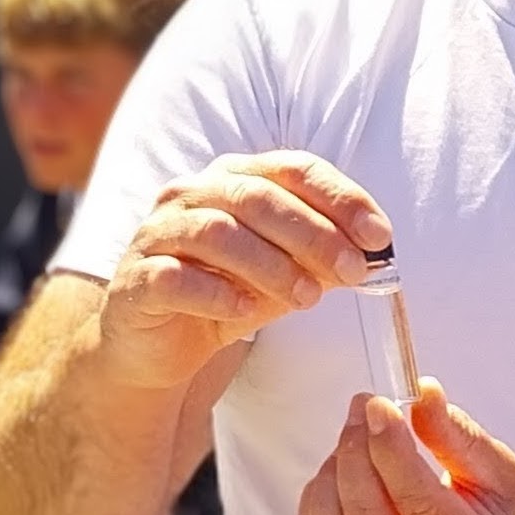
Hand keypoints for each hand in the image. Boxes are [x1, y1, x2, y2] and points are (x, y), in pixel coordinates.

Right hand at [97, 153, 387, 393]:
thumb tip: (375, 255)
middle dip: (313, 233)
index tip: (379, 236)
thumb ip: (324, 259)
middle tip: (352, 271)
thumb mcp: (287, 274)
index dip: (341, 198)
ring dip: (271, 265)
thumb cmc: (228, 295)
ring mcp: (157, 234)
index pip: (293, 168)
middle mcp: (191, 195)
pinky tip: (245, 311)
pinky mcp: (135, 280)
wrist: (159, 345)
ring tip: (307, 298)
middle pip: (256, 196)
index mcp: (233, 179)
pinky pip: (174, 277)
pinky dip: (216, 292)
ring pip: (216, 232)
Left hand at [296, 382, 514, 514]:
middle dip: (356, 455)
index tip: (381, 407)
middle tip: (365, 409)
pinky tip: (342, 473)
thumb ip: (455, 434)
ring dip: (334, 480)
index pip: (419, 505)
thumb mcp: (502, 468)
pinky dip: (321, 504)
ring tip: (355, 441)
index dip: (390, 451)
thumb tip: (419, 394)